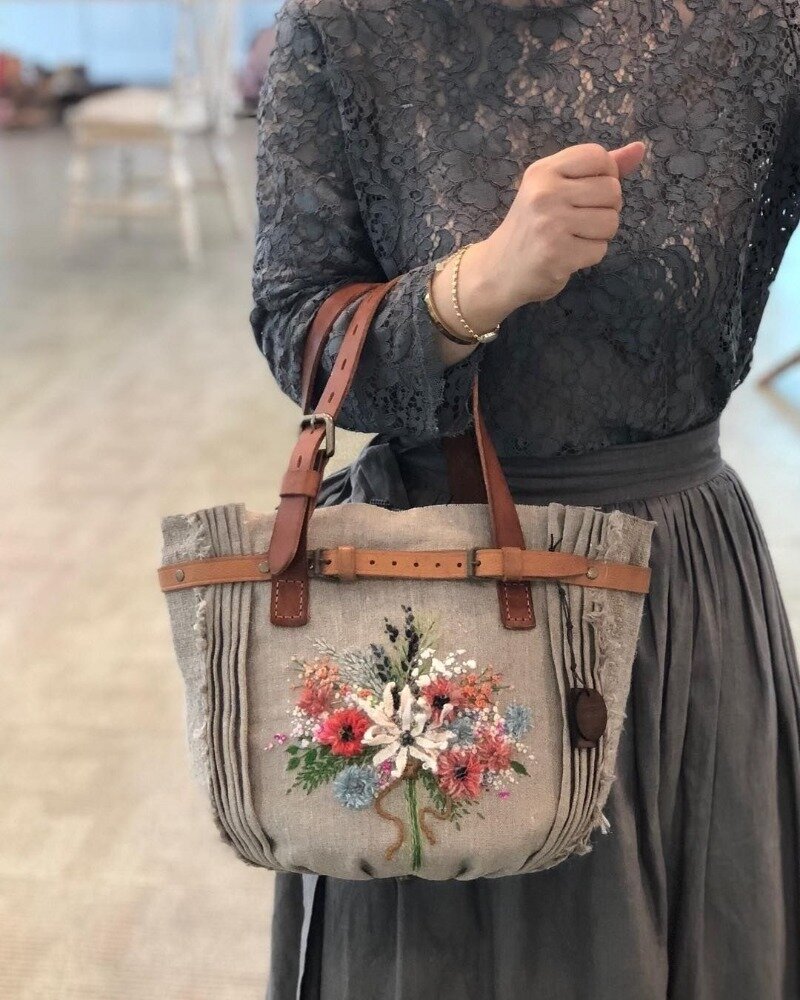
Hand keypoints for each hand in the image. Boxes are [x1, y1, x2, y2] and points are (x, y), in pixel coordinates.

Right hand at [429, 140, 645, 364]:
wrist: (498, 270)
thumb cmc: (532, 226)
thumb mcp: (555, 187)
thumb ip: (596, 169)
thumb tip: (640, 148)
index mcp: (544, 170)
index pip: (599, 157)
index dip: (605, 176)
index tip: (586, 193)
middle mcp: (545, 193)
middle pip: (612, 190)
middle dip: (605, 209)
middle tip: (579, 220)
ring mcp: (551, 224)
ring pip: (610, 222)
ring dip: (599, 235)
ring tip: (573, 238)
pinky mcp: (557, 254)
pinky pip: (600, 249)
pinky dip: (589, 256)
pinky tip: (568, 255)